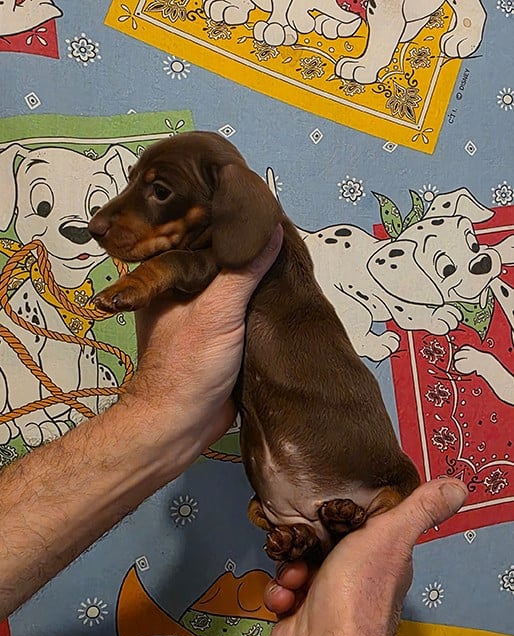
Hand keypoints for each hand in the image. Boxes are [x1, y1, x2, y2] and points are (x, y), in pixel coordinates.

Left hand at [124, 224, 282, 474]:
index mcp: (172, 275)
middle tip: (279, 222)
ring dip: (257, 272)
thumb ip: (243, 271)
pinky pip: (245, 305)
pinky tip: (282, 286)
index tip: (256, 198)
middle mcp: (187, 289)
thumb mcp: (216, 311)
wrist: (183, 423)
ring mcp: (205, 310)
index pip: (201, 232)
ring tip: (286, 249)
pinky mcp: (222, 332)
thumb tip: (270, 231)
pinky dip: (261, 296)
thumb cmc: (185, 368)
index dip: (226, 214)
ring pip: (235, 281)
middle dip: (247, 243)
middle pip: (221, 255)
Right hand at [262, 479, 467, 635]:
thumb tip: (455, 488)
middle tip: (306, 542)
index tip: (329, 509)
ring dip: (290, 567)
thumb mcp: (390, 537)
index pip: (362, 525)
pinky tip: (287, 597)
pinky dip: (280, 591)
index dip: (342, 515)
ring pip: (300, 564)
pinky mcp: (302, 612)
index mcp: (383, 559)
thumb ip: (419, 509)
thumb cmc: (358, 600)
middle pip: (324, 542)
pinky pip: (284, 589)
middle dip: (307, 540)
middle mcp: (357, 579)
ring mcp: (328, 597)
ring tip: (296, 576)